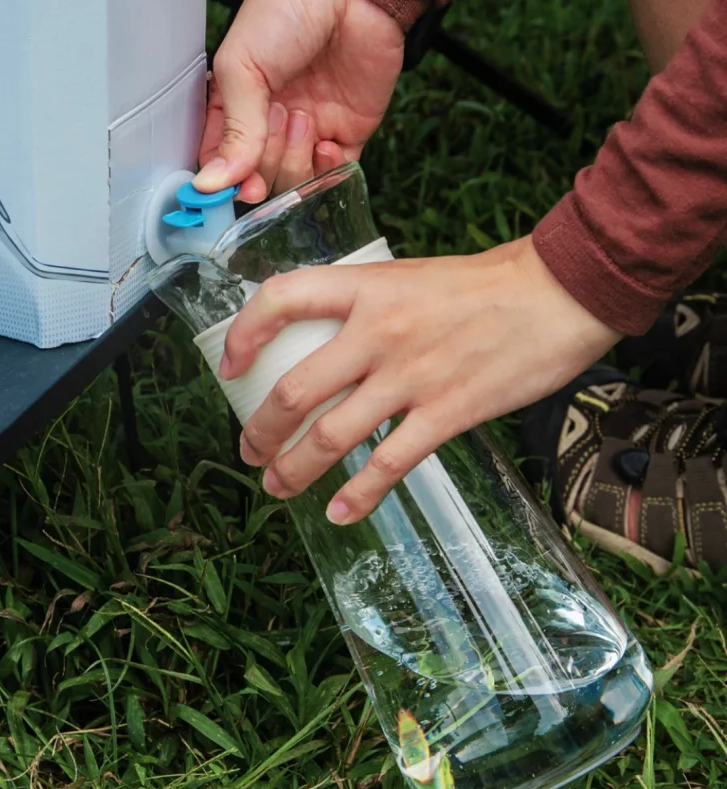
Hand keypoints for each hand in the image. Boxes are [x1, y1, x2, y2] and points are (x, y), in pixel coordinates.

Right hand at [195, 0, 404, 202]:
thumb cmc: (288, 8)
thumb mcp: (242, 66)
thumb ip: (233, 129)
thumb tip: (213, 183)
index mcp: (233, 102)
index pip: (219, 160)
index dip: (223, 179)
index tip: (224, 188)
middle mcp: (268, 120)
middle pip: (256, 176)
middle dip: (263, 159)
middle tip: (274, 119)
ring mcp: (308, 128)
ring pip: (293, 180)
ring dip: (294, 158)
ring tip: (302, 117)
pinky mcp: (348, 131)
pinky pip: (334, 175)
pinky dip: (327, 170)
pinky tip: (326, 141)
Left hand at [221, 236, 619, 522]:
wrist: (558, 294)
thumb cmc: (488, 283)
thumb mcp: (411, 276)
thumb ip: (370, 305)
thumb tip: (334, 338)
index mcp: (366, 287)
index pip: (282, 298)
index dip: (244, 332)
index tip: (230, 365)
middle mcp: (378, 332)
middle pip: (294, 388)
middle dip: (261, 429)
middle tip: (250, 449)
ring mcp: (410, 376)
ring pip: (330, 434)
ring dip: (294, 468)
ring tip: (277, 485)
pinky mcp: (446, 412)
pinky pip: (388, 463)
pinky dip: (358, 495)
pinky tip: (340, 512)